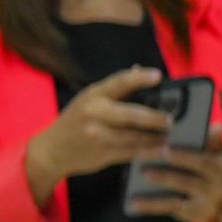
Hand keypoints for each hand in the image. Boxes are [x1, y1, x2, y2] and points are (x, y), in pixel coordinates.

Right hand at [23, 65, 170, 204]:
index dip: (139, 78)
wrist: (51, 150)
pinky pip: (132, 153)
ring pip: (135, 137)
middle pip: (132, 115)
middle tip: (170, 120)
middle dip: (155, 118)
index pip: (119, 83)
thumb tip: (139, 68)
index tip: (158, 75)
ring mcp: (98, 135)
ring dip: (156, 138)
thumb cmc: (76, 120)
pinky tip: (162, 151)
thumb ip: (115, 88)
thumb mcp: (89, 99)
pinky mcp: (102, 153)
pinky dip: (150, 152)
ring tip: (169, 137)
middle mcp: (95, 113)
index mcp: (93, 95)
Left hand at [127, 141, 221, 221]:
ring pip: (178, 192)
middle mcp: (217, 186)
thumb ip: (215, 142)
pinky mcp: (197, 215)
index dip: (181, 155)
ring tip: (141, 176)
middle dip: (166, 170)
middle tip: (144, 161)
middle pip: (188, 177)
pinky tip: (133, 203)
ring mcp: (208, 202)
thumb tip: (216, 126)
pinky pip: (171, 208)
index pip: (201, 159)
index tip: (163, 147)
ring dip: (159, 184)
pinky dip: (151, 206)